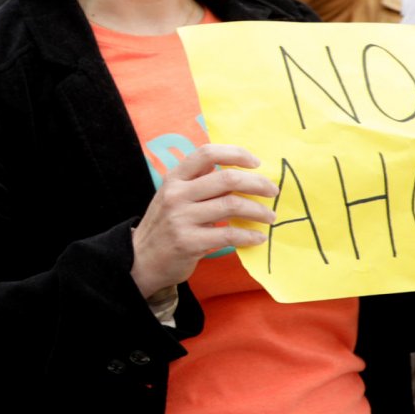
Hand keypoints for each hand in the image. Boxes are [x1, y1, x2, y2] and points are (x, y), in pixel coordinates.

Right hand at [128, 143, 275, 300]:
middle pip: (226, 179)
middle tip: (273, 191)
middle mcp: (176, 195)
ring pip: (232, 205)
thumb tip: (239, 171)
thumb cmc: (165, 225)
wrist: (141, 259)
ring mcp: (181, 218)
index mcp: (174, 179)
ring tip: (270, 216)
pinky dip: (250, 236)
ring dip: (259, 210)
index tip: (257, 163)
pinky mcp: (188, 242)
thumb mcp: (174, 196)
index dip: (235, 154)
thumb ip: (199, 182)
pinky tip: (258, 237)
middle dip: (257, 183)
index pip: (206, 154)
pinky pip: (229, 235)